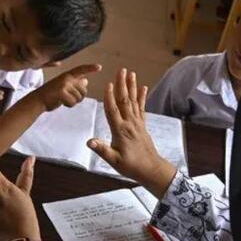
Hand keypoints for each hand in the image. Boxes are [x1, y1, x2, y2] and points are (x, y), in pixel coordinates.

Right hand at [34, 63, 100, 110]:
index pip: (80, 70)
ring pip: (79, 97)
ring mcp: (64, 85)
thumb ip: (75, 84)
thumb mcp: (63, 87)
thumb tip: (86, 81)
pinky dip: (69, 105)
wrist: (37, 100)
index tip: (99, 67)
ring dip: (73, 102)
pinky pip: (73, 102)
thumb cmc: (51, 94)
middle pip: (84, 89)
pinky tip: (61, 102)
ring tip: (63, 100)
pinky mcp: (62, 93)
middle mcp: (66, 78)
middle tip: (68, 98)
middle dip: (79, 97)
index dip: (90, 68)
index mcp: (67, 75)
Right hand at [87, 68, 175, 196]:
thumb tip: (88, 141)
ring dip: (131, 87)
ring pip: (133, 101)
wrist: (151, 170)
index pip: (113, 111)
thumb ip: (102, 150)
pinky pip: (142, 108)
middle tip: (121, 70)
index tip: (107, 84)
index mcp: (120, 131)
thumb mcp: (113, 161)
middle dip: (122, 85)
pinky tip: (143, 87)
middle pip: (125, 101)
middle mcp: (129, 124)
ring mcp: (137, 123)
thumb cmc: (131, 166)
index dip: (109, 97)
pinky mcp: (142, 125)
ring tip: (131, 73)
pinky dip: (142, 97)